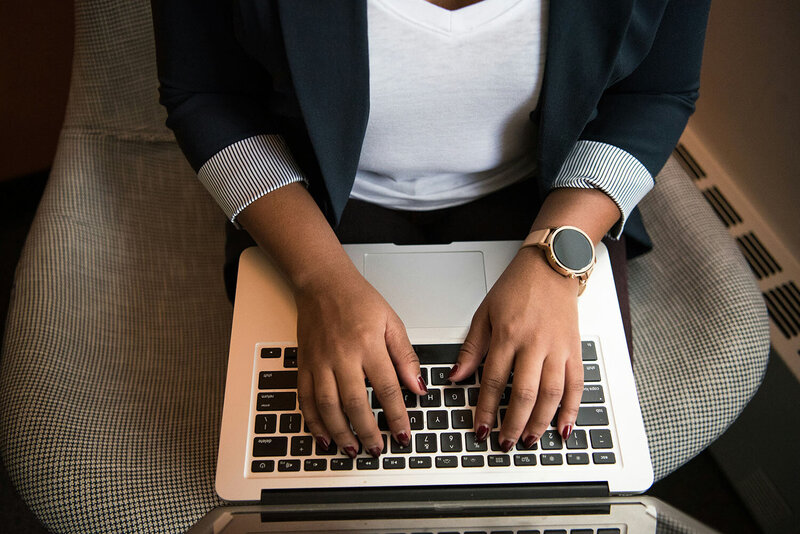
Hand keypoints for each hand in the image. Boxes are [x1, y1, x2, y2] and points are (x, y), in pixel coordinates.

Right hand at [294, 268, 426, 458]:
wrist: (322, 283)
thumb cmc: (358, 299)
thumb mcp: (392, 322)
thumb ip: (405, 356)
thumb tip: (418, 386)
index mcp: (368, 344)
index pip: (386, 388)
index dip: (397, 416)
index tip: (403, 434)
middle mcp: (342, 355)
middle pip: (355, 403)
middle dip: (368, 432)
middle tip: (377, 450)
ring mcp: (320, 361)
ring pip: (328, 406)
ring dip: (340, 432)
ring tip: (352, 449)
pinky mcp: (305, 364)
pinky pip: (306, 398)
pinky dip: (313, 421)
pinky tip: (323, 436)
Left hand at [448, 247, 583, 450]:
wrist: (551, 267)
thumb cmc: (517, 288)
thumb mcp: (485, 313)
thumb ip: (472, 348)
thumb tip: (457, 376)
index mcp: (508, 334)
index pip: (494, 380)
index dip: (486, 408)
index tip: (481, 427)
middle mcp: (534, 343)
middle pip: (524, 393)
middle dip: (513, 423)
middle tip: (505, 442)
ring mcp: (558, 348)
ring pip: (551, 394)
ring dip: (540, 422)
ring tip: (529, 440)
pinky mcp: (575, 349)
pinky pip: (576, 385)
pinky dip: (571, 409)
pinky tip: (564, 427)